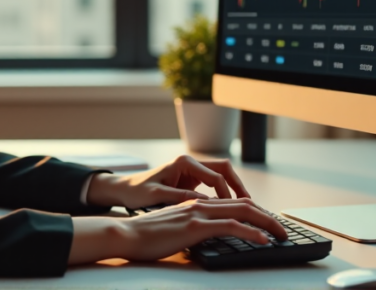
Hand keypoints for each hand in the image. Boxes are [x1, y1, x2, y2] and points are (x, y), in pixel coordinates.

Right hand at [68, 198, 286, 263]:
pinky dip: (251, 231)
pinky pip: (230, 226)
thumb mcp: (174, 231)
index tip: (269, 224)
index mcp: (195, 205)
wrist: (125, 235)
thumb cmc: (145, 237)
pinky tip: (263, 239)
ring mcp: (198, 213)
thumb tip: (205, 239)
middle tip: (284, 230)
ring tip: (281, 234)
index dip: (255, 212)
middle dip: (268, 216)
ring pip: (242, 211)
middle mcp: (200, 204)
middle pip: (244, 204)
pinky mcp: (195, 226)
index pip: (233, 204)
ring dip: (267, 222)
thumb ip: (191, 230)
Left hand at [86, 155, 250, 208]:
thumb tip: (204, 202)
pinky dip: (224, 195)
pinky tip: (229, 210)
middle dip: (238, 187)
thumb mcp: (156, 196)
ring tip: (245, 208)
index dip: (227, 195)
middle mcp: (191, 163)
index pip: (215, 177)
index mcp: (184, 163)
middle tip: (250, 206)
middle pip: (225, 170)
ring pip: (222, 176)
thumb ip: (179, 197)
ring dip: (233, 190)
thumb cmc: (137, 191)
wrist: (125, 189)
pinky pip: (214, 185)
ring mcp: (192, 171)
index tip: (233, 211)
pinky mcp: (191, 180)